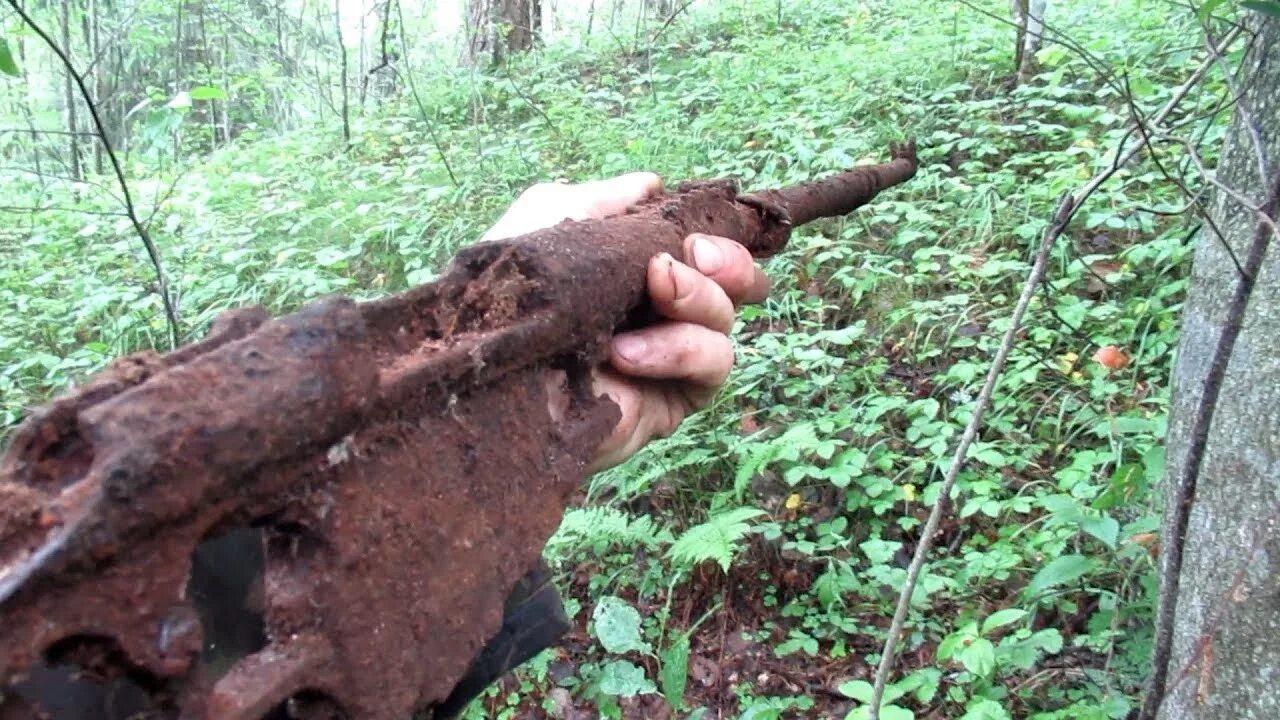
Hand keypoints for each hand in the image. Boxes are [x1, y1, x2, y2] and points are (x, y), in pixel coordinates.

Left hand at [483, 173, 770, 472]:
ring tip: (653, 292)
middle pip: (737, 285)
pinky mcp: (670, 402)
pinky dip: (680, 349)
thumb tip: (653, 183)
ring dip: (697, 298)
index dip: (717, 238)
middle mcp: (661, 313)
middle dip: (727, 263)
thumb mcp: (549, 222)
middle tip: (693, 255)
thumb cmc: (507, 294)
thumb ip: (603, 200)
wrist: (487, 372)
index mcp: (637, 271)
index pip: (705, 251)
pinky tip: (628, 352)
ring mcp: (669, 359)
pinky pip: (711, 367)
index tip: (692, 232)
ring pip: (726, 322)